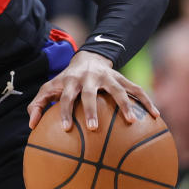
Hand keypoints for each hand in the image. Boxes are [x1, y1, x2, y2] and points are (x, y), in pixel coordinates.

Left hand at [27, 50, 159, 131]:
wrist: (87, 58)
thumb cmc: (65, 80)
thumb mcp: (49, 88)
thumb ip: (38, 105)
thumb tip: (32, 126)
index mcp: (71, 82)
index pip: (65, 98)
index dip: (64, 112)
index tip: (66, 129)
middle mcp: (89, 78)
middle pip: (90, 94)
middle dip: (90, 110)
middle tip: (93, 128)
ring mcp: (108, 77)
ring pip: (118, 90)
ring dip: (125, 105)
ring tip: (131, 121)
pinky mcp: (122, 78)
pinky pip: (137, 90)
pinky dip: (147, 101)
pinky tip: (156, 116)